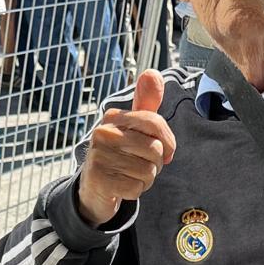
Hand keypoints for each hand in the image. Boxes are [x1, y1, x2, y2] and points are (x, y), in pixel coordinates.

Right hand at [76, 70, 175, 224]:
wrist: (95, 187)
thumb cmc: (121, 155)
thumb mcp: (133, 128)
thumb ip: (145, 103)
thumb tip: (152, 73)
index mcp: (113, 117)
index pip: (155, 123)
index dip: (168, 142)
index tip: (166, 151)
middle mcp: (103, 133)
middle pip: (154, 150)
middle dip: (155, 164)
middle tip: (141, 165)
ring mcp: (99, 156)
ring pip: (147, 171)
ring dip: (146, 179)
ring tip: (130, 175)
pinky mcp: (99, 179)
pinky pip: (136, 188)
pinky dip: (135, 191)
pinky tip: (123, 186)